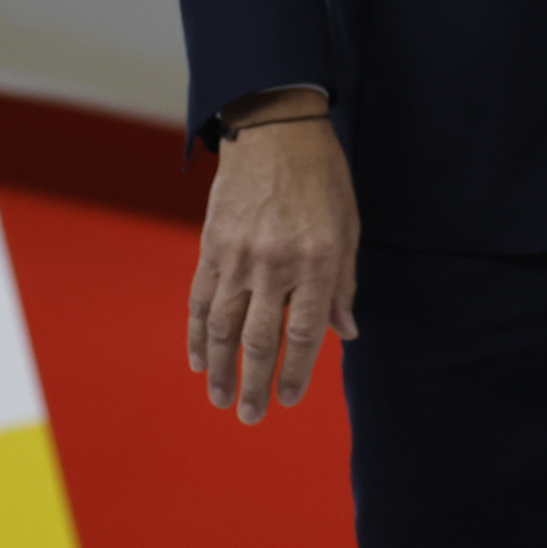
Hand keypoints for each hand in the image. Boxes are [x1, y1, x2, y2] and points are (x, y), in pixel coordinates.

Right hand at [187, 94, 360, 424]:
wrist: (275, 131)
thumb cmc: (322, 178)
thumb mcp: (348, 226)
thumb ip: (343, 283)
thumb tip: (346, 333)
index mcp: (316, 258)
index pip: (306, 331)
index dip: (297, 370)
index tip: (290, 398)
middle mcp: (275, 262)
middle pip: (261, 338)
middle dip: (255, 383)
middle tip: (252, 417)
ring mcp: (238, 255)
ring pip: (224, 326)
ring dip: (222, 369)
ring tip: (222, 400)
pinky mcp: (211, 246)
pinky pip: (201, 300)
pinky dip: (198, 334)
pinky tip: (200, 360)